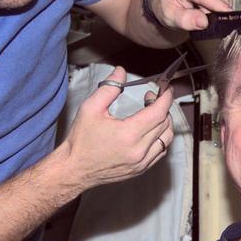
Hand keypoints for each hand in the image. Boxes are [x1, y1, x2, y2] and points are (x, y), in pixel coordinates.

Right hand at [58, 67, 174, 187]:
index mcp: (128, 134)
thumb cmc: (81, 140)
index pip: (158, 112)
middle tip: (151, 97)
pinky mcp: (141, 169)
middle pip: (164, 123)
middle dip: (162, 106)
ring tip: (152, 112)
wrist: (74, 169)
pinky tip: (151, 130)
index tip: (165, 89)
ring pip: (166, 138)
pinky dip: (161, 138)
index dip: (165, 98)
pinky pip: (161, 151)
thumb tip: (121, 71)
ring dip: (164, 122)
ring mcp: (141, 162)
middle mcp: (139, 150)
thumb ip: (109, 87)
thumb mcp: (91, 108)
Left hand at [150, 0, 232, 30]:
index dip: (217, 5)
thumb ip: (186, 20)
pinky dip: (221, 3)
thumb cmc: (168, 4)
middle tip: (199, 17)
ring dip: (217, 8)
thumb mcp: (170, 17)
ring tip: (202, 10)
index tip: (228, 13)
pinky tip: (209, 5)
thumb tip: (203, 22)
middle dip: (212, 12)